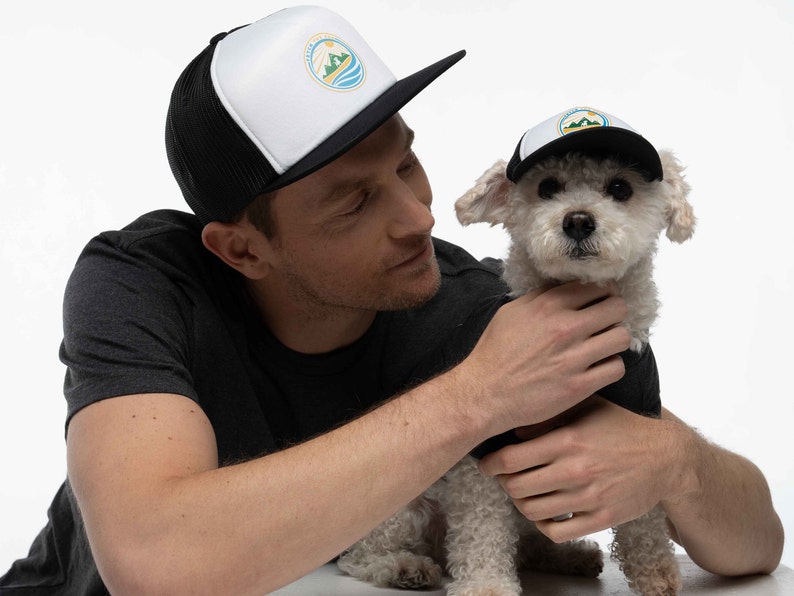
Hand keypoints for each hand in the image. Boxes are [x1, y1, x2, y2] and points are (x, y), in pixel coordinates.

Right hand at [457, 282, 630, 434]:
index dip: (600, 294)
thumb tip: (563, 288)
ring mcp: (574, 358)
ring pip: (621, 337)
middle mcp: (565, 328)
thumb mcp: (511, 312)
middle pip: (617, 308)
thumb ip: (540, 297)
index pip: (595, 287)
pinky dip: (610, 367)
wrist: (483, 393)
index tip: (597, 303)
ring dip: (614, 340)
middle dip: (614, 314)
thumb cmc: (494, 352)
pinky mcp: (579, 386)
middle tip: (605, 323)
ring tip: (603, 346)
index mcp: (548, 306)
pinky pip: (616, 368)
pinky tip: (597, 368)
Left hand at [478, 396, 687, 542]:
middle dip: (502, 482)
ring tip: (522, 492)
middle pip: (516, 487)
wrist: (666, 457)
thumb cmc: (620, 426)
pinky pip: (557, 532)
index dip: (490, 463)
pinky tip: (544, 511)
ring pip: (531, 511)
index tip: (487, 463)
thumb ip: (549, 415)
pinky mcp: (602, 519)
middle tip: (502, 477)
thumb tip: (513, 428)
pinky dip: (542, 524)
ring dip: (519, 503)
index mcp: (568, 440)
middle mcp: (575, 470)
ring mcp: (589, 498)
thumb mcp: (586, 407)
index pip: (510, 459)